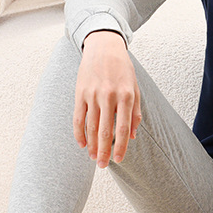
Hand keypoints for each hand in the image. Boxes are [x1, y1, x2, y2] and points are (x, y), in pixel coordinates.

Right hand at [72, 31, 141, 167]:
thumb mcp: (135, 88)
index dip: (121, 147)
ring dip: (91, 145)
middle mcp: (109, 96)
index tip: (119, 160)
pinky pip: (78, 118)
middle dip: (103, 151)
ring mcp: (92, 94)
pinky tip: (81, 144)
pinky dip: (79, 133)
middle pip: (104, 131)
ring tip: (92, 157)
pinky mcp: (80, 92)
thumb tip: (132, 136)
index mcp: (126, 96)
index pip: (123, 128)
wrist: (104, 47)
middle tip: (102, 165)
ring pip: (90, 127)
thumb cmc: (123, 70)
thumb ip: (135, 112)